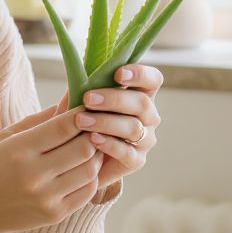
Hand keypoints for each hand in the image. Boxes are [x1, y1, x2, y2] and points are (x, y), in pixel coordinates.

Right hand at [0, 104, 102, 232]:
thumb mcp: (8, 136)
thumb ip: (42, 119)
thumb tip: (72, 97)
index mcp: (19, 150)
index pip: (63, 127)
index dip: (81, 114)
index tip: (86, 108)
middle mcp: (33, 175)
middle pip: (83, 148)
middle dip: (92, 134)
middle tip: (93, 128)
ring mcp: (46, 198)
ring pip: (90, 170)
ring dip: (96, 156)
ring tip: (90, 148)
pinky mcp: (55, 215)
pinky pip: (87, 192)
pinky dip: (91, 177)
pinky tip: (83, 169)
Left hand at [58, 63, 162, 191]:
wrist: (80, 158)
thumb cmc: (84, 120)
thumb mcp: (83, 101)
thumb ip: (86, 86)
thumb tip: (79, 72)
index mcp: (140, 94)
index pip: (152, 80)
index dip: (140, 74)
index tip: (118, 74)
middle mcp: (148, 116)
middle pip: (142, 103)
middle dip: (114, 99)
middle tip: (88, 98)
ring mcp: (145, 139)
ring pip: (134, 127)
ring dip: (106, 122)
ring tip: (81, 120)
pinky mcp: (136, 160)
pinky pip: (127, 152)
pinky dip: (109, 144)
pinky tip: (93, 139)